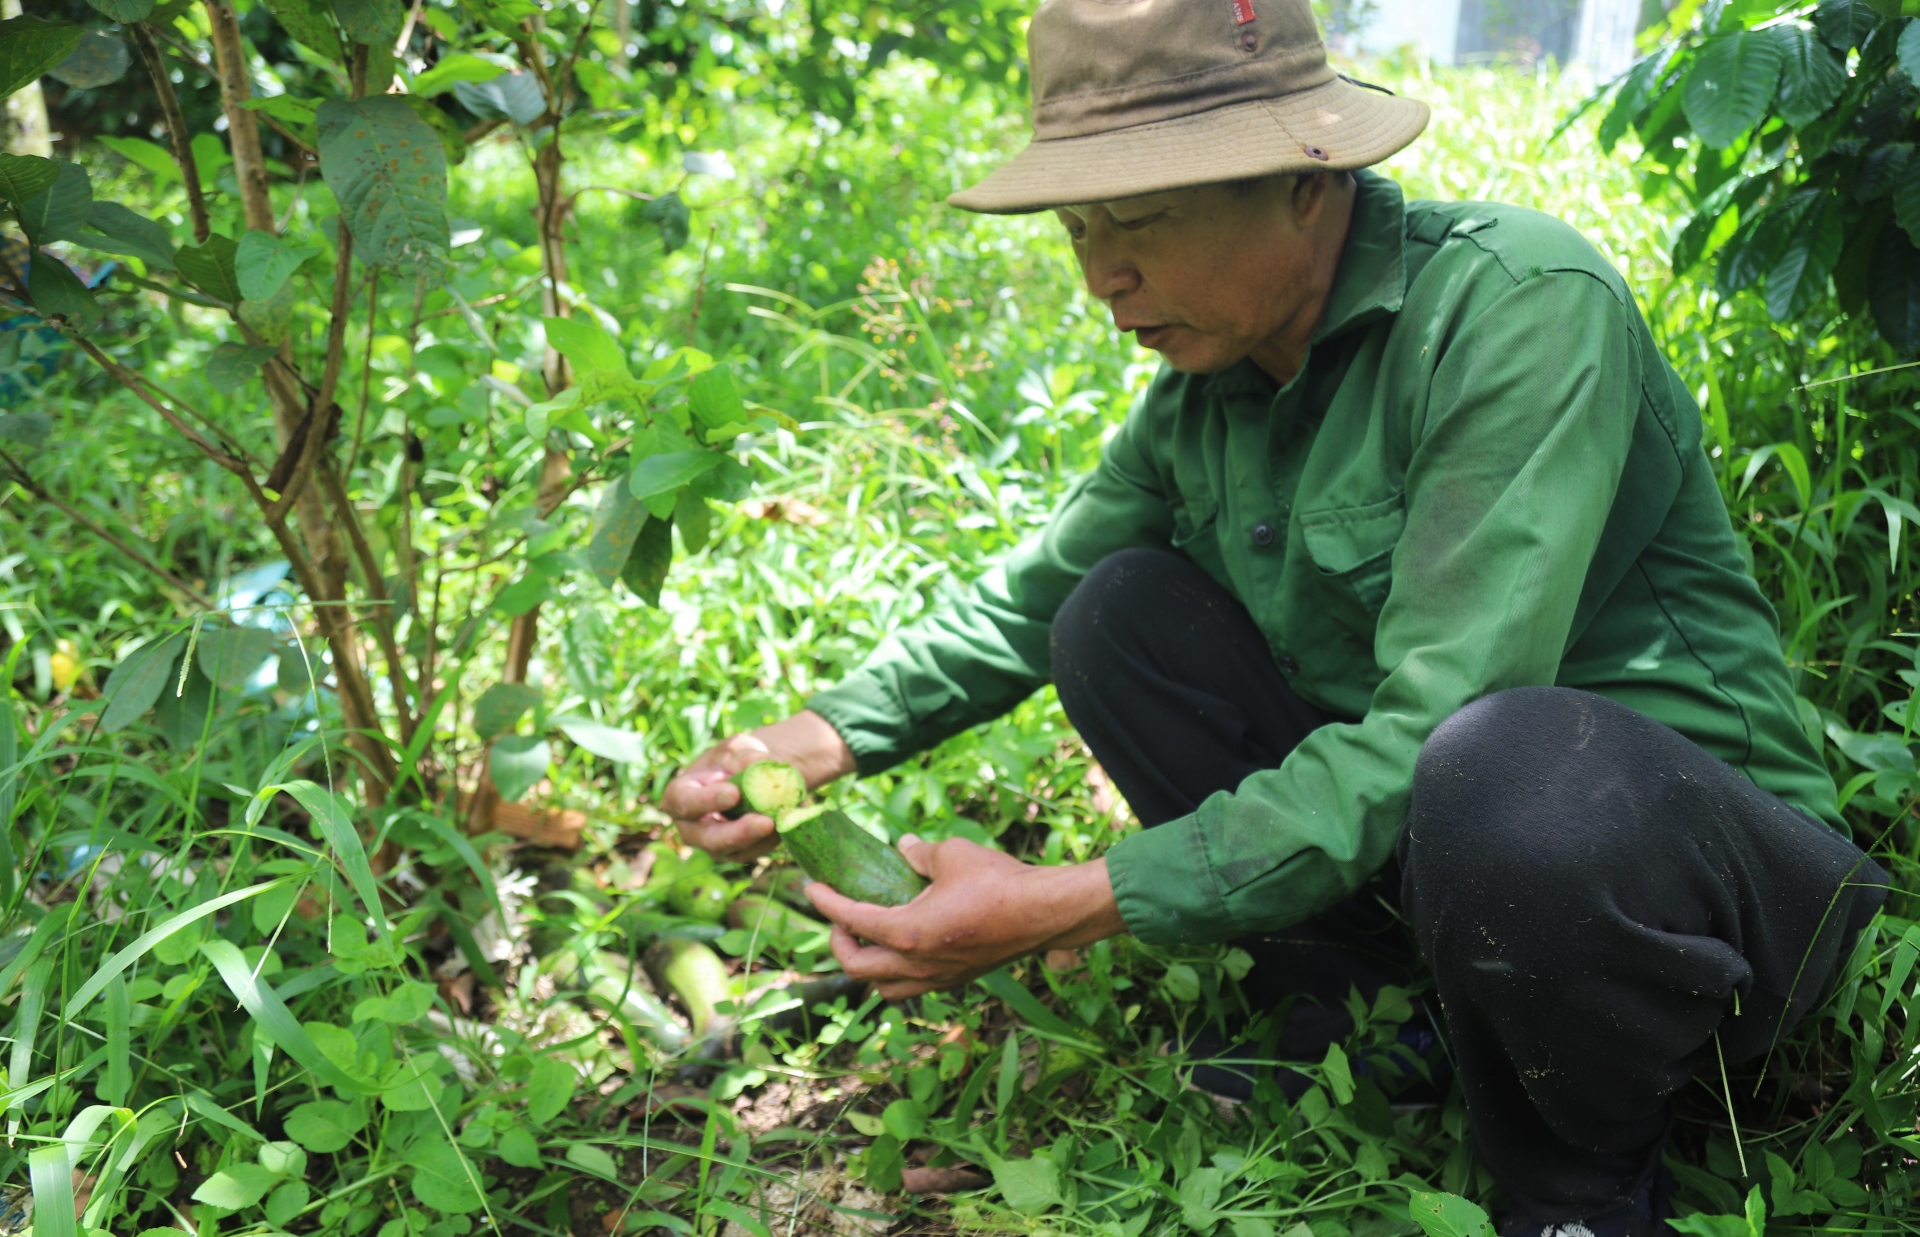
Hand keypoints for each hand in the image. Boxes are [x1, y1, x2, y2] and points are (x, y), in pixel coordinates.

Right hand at [662, 710, 855, 859]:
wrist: (752, 778)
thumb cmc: (734, 760)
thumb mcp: (736, 748)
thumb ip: (742, 753)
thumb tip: (756, 765)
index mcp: (679, 795)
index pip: (684, 802)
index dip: (706, 801)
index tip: (734, 793)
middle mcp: (691, 826)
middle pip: (709, 839)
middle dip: (738, 833)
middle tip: (766, 822)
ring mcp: (713, 845)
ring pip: (734, 852)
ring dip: (761, 839)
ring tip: (783, 818)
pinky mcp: (736, 853)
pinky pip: (753, 853)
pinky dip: (772, 840)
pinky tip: (787, 822)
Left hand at [805, 836, 1125, 998]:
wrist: (1045, 913)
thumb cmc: (998, 881)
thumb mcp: (952, 855)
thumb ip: (919, 853)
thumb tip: (903, 847)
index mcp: (908, 933)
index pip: (851, 920)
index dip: (826, 903)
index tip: (811, 887)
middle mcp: (917, 964)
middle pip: (858, 967)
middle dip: (838, 941)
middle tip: (838, 916)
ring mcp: (938, 977)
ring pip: (883, 987)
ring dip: (866, 966)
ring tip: (867, 938)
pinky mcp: (956, 980)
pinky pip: (912, 987)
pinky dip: (896, 973)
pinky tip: (903, 947)